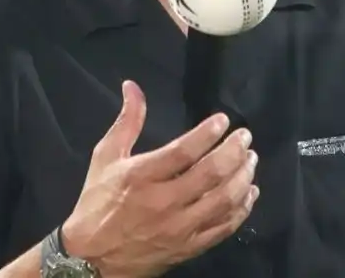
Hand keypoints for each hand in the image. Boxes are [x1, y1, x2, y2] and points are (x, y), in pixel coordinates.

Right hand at [61, 81, 259, 277]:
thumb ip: (127, 121)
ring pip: (222, 200)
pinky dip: (242, 209)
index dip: (207, 134)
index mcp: (141, 177)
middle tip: (246, 137)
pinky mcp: (189, 247)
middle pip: (210, 175)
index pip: (183, 152)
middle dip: (234, 152)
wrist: (93, 258)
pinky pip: (224, 228)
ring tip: (251, 160)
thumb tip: (132, 86)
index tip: (223, 120)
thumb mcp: (105, 157)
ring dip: (242, 177)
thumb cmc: (98, 202)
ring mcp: (179, 228)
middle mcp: (163, 202)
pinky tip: (250, 193)